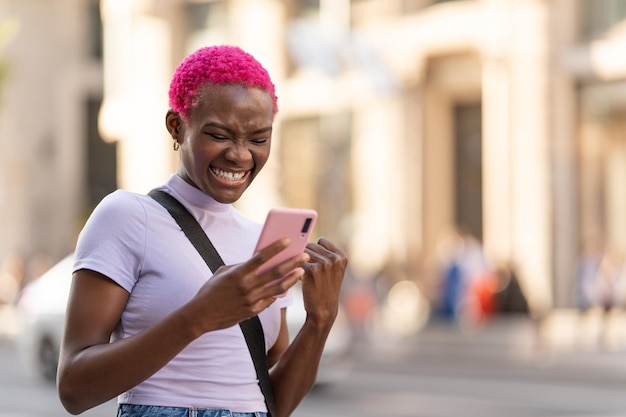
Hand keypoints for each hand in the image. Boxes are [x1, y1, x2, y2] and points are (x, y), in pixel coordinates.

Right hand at [189, 238, 308, 331]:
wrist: (200, 316)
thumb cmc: (211, 290)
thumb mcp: (223, 272)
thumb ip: (242, 266)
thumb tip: (260, 260)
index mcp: (238, 273)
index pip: (261, 257)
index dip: (276, 247)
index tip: (289, 239)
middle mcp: (247, 286)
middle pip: (275, 272)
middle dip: (292, 262)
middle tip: (305, 255)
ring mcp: (251, 300)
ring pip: (278, 288)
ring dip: (292, 278)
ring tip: (302, 271)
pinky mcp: (252, 311)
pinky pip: (270, 300)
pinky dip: (279, 292)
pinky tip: (288, 285)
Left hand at [301, 237, 347, 324]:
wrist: (323, 311)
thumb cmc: (325, 288)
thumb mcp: (333, 270)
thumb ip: (326, 254)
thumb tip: (303, 237)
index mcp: (342, 256)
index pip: (321, 241)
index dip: (316, 252)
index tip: (318, 264)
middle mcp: (334, 258)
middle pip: (310, 245)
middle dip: (306, 256)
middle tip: (310, 272)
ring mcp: (323, 264)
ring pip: (301, 252)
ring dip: (299, 262)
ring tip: (305, 274)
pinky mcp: (311, 270)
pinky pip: (296, 261)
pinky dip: (294, 268)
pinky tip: (299, 277)